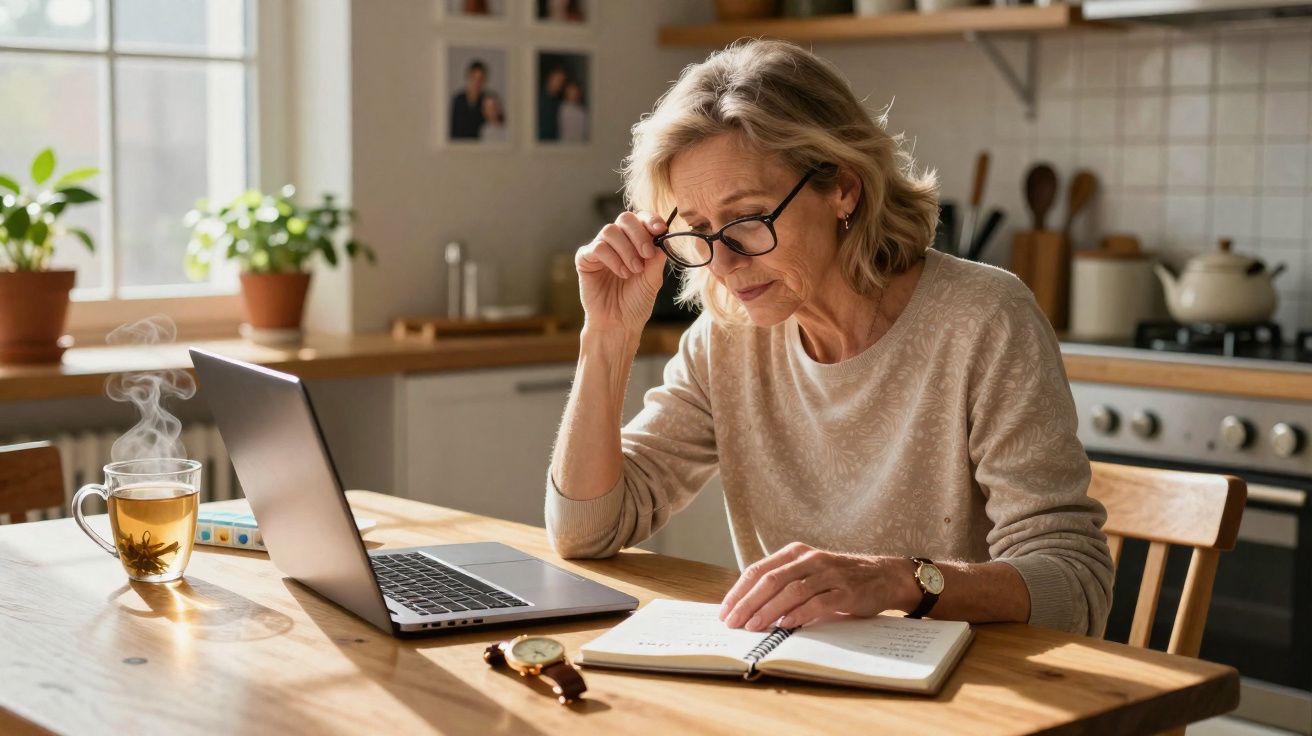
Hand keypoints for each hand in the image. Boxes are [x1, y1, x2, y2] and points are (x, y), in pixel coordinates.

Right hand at [575, 211, 667, 333]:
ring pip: (610, 231)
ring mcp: (600, 248)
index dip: (651, 220)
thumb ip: (657, 257)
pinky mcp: (585, 259)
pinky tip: (622, 273)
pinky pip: (597, 247)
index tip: (660, 230)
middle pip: (625, 218)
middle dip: (639, 235)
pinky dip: (612, 259)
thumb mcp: (653, 279)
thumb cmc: (636, 302)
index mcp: (635, 241)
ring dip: (626, 250)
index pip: (641, 219)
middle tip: (646, 255)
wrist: (619, 323)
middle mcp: (617, 241)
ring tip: (633, 271)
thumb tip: (664, 236)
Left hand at [718, 543, 918, 630]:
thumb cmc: (839, 578)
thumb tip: (748, 609)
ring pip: (791, 591)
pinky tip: (785, 624)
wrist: (883, 576)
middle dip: (748, 603)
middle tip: (733, 622)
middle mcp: (810, 559)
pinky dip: (799, 614)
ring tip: (753, 626)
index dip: (739, 591)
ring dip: (769, 610)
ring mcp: (829, 574)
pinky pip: (818, 603)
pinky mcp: (846, 591)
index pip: (759, 570)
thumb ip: (783, 583)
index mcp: (795, 552)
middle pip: (771, 580)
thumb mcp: (808, 573)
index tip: (725, 611)